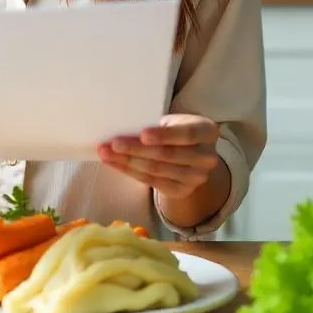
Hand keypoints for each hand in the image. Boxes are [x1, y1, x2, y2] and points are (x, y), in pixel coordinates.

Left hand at [97, 113, 219, 199]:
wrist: (191, 155)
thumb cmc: (176, 130)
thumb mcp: (174, 121)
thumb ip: (158, 124)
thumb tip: (124, 126)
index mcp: (207, 131)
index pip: (187, 134)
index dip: (164, 135)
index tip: (142, 134)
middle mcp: (206, 157)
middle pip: (168, 155)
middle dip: (137, 149)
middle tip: (113, 143)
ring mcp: (195, 178)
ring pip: (156, 170)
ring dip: (127, 161)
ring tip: (106, 152)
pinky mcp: (181, 191)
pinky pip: (150, 181)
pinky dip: (129, 171)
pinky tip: (114, 163)